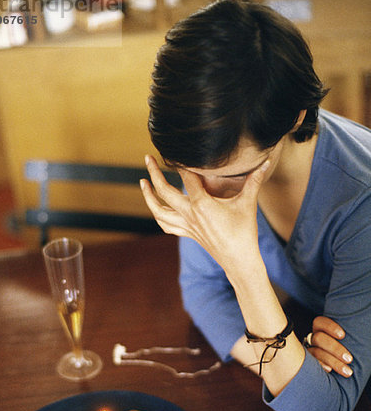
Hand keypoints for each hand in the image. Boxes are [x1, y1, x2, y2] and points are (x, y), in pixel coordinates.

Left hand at [141, 155, 269, 273]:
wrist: (239, 260)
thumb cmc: (244, 232)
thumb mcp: (248, 204)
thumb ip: (254, 181)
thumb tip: (267, 162)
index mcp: (202, 204)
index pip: (187, 177)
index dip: (181, 162)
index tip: (176, 149)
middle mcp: (190, 214)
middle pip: (164, 191)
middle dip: (154, 173)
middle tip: (148, 158)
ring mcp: (187, 225)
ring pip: (159, 211)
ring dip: (149, 197)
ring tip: (143, 183)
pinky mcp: (188, 234)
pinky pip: (167, 225)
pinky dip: (159, 215)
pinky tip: (157, 208)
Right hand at [306, 316, 352, 377]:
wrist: (342, 369)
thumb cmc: (349, 351)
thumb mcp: (347, 340)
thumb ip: (348, 334)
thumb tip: (359, 327)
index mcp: (320, 329)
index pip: (320, 322)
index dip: (329, 327)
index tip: (342, 335)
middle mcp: (313, 339)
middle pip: (318, 338)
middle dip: (335, 348)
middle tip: (349, 359)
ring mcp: (309, 351)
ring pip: (315, 353)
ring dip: (332, 361)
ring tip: (347, 371)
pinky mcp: (309, 363)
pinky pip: (312, 364)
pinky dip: (321, 366)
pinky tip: (329, 370)